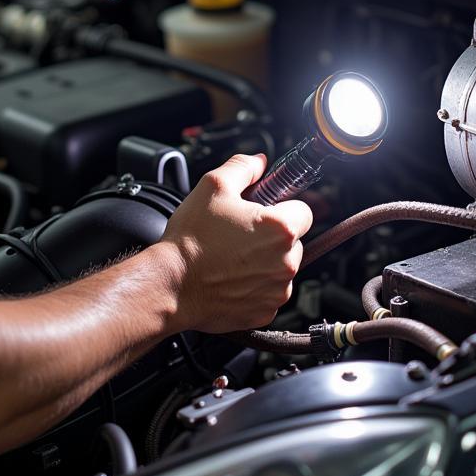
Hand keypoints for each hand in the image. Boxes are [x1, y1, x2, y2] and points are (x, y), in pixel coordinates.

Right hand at [156, 153, 312, 332]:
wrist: (171, 284)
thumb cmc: (191, 240)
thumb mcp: (213, 187)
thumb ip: (242, 167)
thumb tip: (259, 162)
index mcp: (280, 229)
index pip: (304, 211)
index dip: (283, 207)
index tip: (266, 211)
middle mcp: (285, 262)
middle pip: (293, 242)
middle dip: (272, 237)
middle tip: (241, 234)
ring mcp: (276, 291)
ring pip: (281, 269)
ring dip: (265, 262)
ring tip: (232, 256)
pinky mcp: (264, 312)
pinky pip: (267, 293)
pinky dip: (254, 287)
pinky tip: (230, 277)